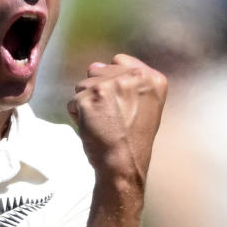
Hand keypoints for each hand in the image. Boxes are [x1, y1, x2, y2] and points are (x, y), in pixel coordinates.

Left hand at [67, 54, 166, 185]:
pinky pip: (73, 102)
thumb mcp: (146, 106)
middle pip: (98, 71)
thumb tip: (95, 66)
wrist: (124, 164)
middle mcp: (134, 76)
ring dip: (86, 103)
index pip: (119, 61)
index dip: (113, 81)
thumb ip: (129, 83)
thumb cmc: (134, 141)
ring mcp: (110, 85)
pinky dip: (77, 116)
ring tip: (101, 122)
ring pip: (83, 84)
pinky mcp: (90, 98)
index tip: (118, 102)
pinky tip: (92, 128)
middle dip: (98, 92)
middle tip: (110, 116)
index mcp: (153, 78)